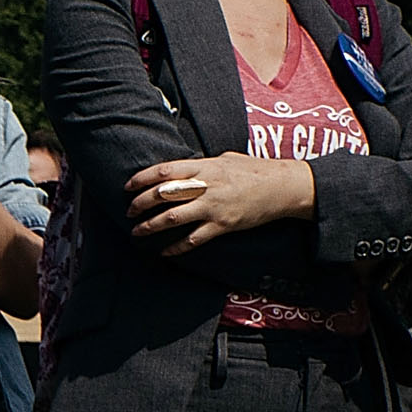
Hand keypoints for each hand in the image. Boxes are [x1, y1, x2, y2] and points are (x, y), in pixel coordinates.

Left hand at [125, 154, 314, 251]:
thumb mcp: (226, 159)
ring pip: (172, 218)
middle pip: (163, 194)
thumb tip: (181, 170)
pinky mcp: (223, 225)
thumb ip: (202, 165)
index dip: (142, 179)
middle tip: (129, 212)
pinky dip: (176, 247)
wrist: (283, 187)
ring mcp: (213, 207)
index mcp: (205, 166)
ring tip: (137, 232)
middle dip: (141, 204)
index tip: (128, 187)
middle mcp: (206, 186)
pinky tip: (164, 252)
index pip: (165, 170)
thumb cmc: (254, 170)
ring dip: (150, 226)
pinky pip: (193, 239)